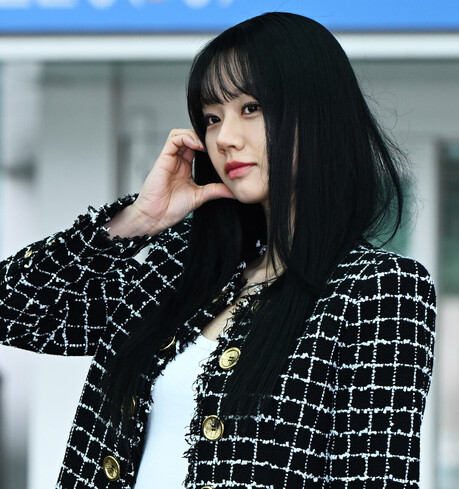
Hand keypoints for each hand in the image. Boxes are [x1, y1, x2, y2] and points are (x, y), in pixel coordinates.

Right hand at [107, 129, 234, 237]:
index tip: (219, 151)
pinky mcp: (163, 158)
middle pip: (189, 138)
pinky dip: (186, 137)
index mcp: (185, 168)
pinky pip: (173, 139)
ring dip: (194, 135)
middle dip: (202, 138)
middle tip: (214, 146)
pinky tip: (197, 146)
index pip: (196, 148)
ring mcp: (170, 158)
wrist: (156, 216)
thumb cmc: (172, 209)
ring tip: (205, 146)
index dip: (207, 146)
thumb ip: (216, 190)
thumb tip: (233, 191)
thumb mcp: (200, 196)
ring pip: (181, 134)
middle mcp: (177, 161)